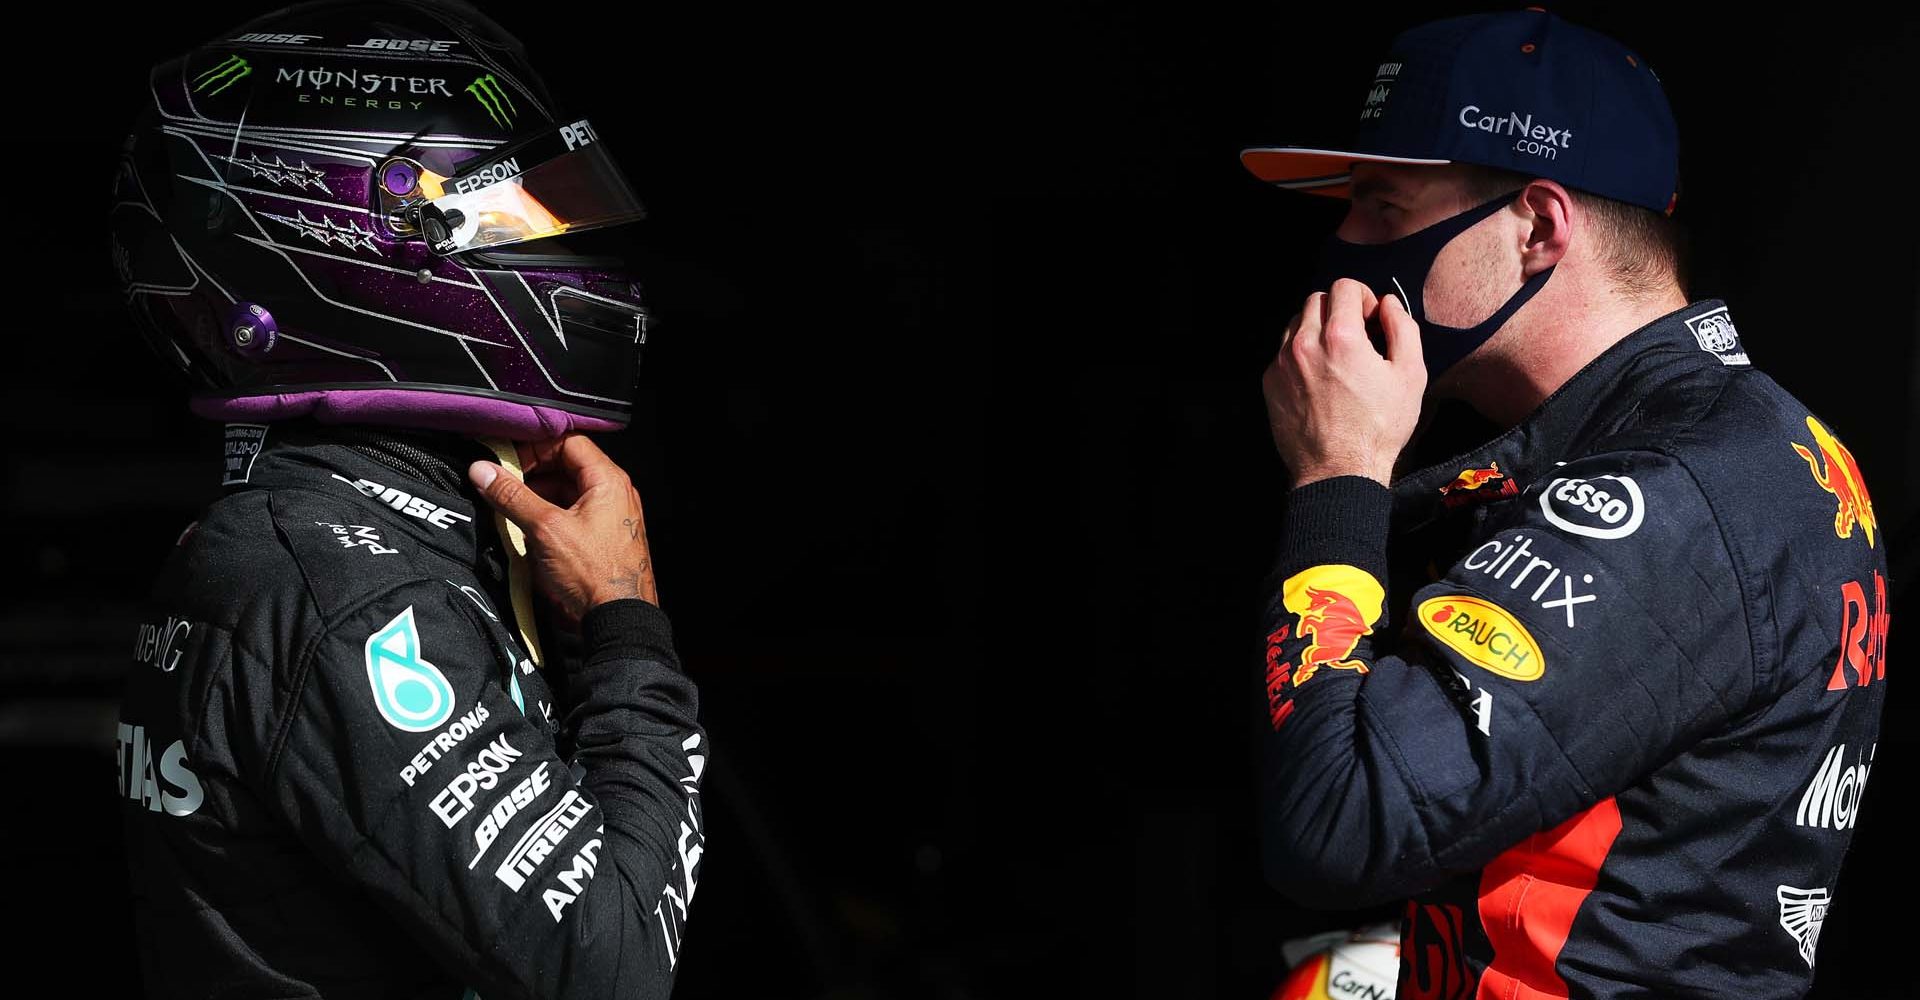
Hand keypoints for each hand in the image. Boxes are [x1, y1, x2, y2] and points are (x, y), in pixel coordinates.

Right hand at [467, 434, 657, 621]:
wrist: (618, 620)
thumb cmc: (594, 574)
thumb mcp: (545, 529)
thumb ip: (512, 496)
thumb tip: (484, 471)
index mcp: (608, 481)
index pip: (569, 443)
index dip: (535, 447)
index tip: (508, 462)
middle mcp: (613, 495)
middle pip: (566, 467)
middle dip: (532, 475)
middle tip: (504, 487)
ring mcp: (609, 518)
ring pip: (566, 494)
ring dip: (537, 499)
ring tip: (512, 512)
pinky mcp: (601, 540)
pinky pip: (571, 517)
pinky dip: (548, 519)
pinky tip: (528, 534)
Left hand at [1262, 278, 1425, 488]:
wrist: (1338, 471)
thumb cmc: (1378, 428)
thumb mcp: (1409, 375)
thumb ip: (1403, 329)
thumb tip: (1387, 304)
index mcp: (1340, 337)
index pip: (1344, 287)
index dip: (1362, 297)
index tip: (1370, 317)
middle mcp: (1305, 344)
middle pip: (1316, 299)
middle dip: (1338, 308)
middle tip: (1355, 334)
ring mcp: (1282, 363)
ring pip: (1296, 323)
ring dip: (1316, 328)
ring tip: (1336, 355)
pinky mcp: (1270, 382)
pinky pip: (1283, 351)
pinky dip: (1301, 353)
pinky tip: (1319, 377)